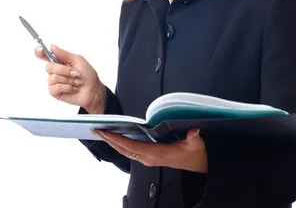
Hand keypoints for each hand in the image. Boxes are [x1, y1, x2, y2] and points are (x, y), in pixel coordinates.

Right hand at [35, 45, 105, 113]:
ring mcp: (54, 82)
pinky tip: (73, 88)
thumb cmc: (88, 75)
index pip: (45, 55)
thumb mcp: (78, 60)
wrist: (93, 90)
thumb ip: (64, 54)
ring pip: (52, 78)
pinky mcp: (54, 92)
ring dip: (68, 80)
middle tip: (75, 73)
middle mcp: (55, 71)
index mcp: (60, 61)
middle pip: (49, 67)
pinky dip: (67, 87)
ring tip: (76, 82)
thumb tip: (52, 46)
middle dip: (64, 70)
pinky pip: (55, 87)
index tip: (40, 50)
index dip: (40, 52)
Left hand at [93, 128, 207, 173]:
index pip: (131, 146)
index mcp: (156, 153)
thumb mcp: (196, 144)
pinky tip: (116, 137)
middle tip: (96, 130)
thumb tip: (193, 131)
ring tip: (102, 133)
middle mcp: (149, 157)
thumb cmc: (195, 154)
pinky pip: (131, 150)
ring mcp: (148, 158)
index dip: (117, 139)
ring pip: (125, 150)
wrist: (199, 165)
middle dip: (109, 140)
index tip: (106, 132)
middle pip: (123, 149)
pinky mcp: (150, 156)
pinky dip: (120, 143)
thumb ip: (193, 137)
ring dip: (113, 142)